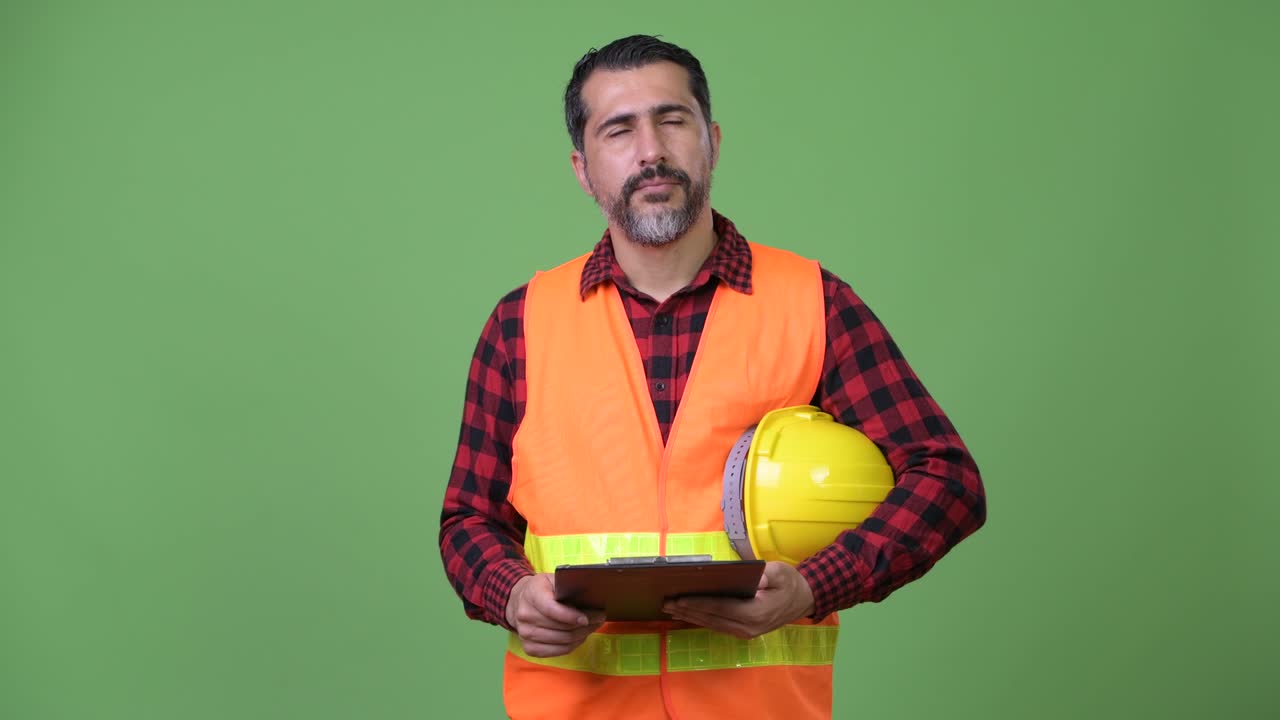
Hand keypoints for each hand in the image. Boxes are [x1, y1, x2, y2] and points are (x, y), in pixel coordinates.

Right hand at [506, 573, 605, 657]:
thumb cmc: (542, 589)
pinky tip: (580, 636)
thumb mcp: (552, 580)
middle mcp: (525, 616)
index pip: (552, 609)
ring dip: (582, 635)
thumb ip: (566, 586)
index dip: (571, 616)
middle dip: (585, 625)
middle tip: (599, 618)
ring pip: (562, 641)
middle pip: (560, 627)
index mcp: (531, 594)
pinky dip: (572, 645)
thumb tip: (590, 596)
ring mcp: (526, 634)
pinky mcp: (529, 648)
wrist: (519, 602)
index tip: (587, 618)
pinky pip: (557, 651)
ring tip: (592, 627)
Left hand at [662, 561, 815, 638]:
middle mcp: (749, 627)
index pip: (721, 607)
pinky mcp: (743, 632)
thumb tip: (758, 578)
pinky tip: (687, 614)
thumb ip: (769, 576)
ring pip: (712, 625)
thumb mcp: (782, 573)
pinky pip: (717, 626)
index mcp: (756, 612)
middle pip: (712, 619)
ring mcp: (745, 632)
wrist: (803, 600)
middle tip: (666, 603)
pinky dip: (701, 620)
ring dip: (690, 617)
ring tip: (670, 609)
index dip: (698, 603)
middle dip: (687, 611)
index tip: (679, 598)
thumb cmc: (790, 583)